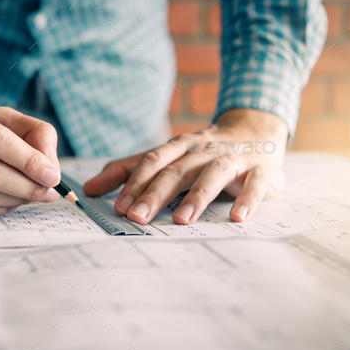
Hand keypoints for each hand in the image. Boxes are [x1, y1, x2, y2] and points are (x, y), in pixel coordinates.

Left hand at [83, 109, 287, 224]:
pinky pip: (255, 183)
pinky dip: (248, 199)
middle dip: (156, 193)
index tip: (118, 208)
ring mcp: (233, 158)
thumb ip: (127, 172)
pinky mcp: (261, 170)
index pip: (152, 162)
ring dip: (197, 197)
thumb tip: (88, 188)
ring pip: (213, 174)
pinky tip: (238, 217)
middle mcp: (203, 150)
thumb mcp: (165, 158)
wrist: (255, 130)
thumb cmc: (201, 153)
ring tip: (182, 220)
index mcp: (178, 147)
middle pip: (177, 170)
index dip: (134, 184)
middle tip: (138, 217)